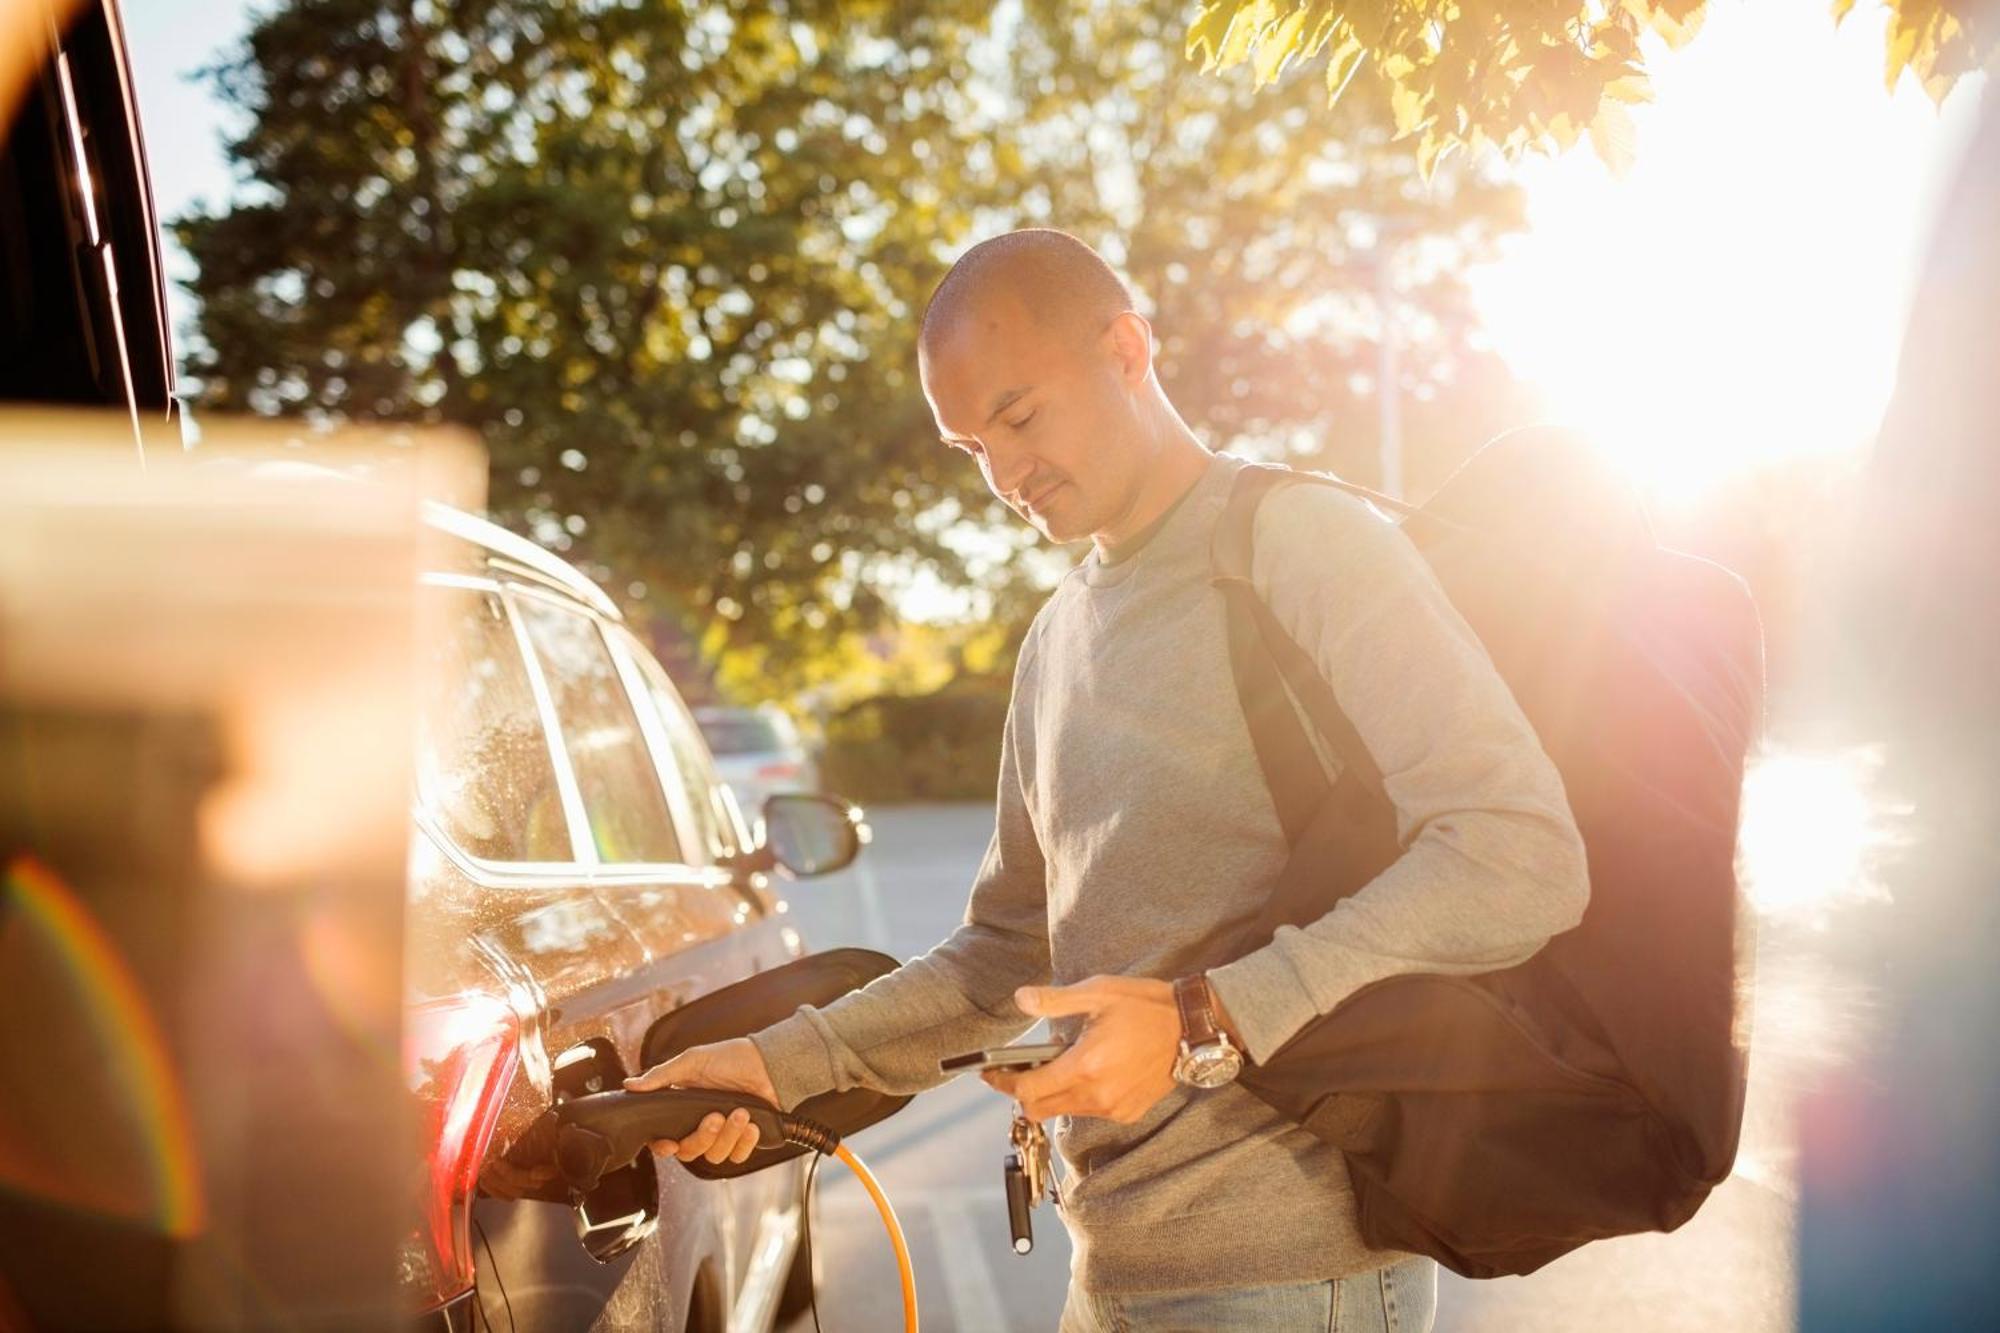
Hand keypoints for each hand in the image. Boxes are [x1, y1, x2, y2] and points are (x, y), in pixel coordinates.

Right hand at [623, 1037, 779, 1166]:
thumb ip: (662, 1076)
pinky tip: (752, 1124)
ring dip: (728, 1136)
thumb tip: (630, 1084)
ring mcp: (723, 1134)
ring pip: (715, 1155)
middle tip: (716, 1116)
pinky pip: (738, 1156)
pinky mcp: (744, 1139)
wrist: (769, 1062)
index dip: (664, 1147)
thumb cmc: (731, 1058)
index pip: (664, 1138)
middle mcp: (700, 1125)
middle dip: (703, 1136)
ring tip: (741, 1113)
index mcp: (682, 1109)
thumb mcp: (692, 1061)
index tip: (670, 1144)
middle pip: (689, 1152)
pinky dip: (745, 1142)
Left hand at [980, 976, 1179, 1123]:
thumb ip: (1055, 1000)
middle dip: (1023, 1092)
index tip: (989, 1073)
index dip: (1003, 1083)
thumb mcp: (1098, 993)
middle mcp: (1097, 1095)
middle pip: (1039, 1109)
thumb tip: (1020, 999)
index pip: (1028, 1089)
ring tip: (1060, 1064)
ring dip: (1052, 1094)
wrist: (1192, 1029)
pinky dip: (1078, 1097)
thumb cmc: (1145, 1006)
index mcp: (1085, 1065)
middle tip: (1020, 1069)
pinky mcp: (1127, 1113)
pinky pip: (1089, 1112)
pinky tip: (1089, 1072)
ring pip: (1064, 1112)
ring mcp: (1113, 1108)